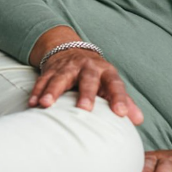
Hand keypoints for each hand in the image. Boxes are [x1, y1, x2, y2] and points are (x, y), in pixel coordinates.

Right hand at [29, 47, 143, 124]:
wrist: (72, 50)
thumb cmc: (97, 75)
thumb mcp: (111, 84)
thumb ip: (125, 101)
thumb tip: (139, 120)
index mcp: (106, 72)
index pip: (115, 84)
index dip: (119, 98)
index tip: (121, 114)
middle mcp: (88, 68)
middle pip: (88, 79)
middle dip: (86, 93)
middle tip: (84, 109)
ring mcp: (68, 67)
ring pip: (60, 78)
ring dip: (52, 91)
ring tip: (46, 105)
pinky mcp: (51, 70)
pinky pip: (43, 80)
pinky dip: (37, 92)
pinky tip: (32, 104)